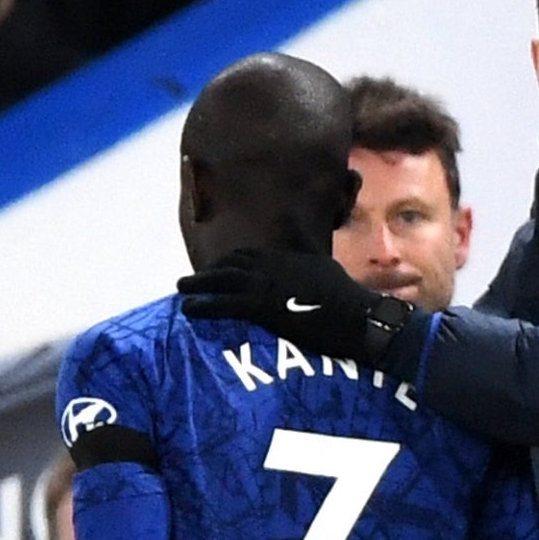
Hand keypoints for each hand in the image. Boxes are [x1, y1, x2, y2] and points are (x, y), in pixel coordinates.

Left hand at [177, 248, 411, 366]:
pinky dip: (203, 305)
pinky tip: (189, 309)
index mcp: (286, 255)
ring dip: (198, 284)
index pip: (248, 254)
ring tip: (181, 289)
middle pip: (230, 264)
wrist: (356, 317)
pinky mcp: (263, 306)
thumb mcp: (323, 261)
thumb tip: (292, 222)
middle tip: (191, 280)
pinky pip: (223, 304)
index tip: (217, 269)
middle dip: (209, 271)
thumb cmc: (345, 297)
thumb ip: (303, 242)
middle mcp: (272, 265)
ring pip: (222, 280)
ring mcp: (266, 284)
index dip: (228, 261)